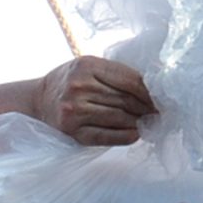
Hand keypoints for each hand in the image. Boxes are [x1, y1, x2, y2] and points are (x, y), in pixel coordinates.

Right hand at [32, 56, 155, 146]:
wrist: (38, 100)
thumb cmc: (70, 81)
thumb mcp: (88, 67)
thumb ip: (116, 73)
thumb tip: (154, 86)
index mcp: (86, 65)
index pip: (130, 79)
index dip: (151, 91)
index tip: (164, 97)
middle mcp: (79, 87)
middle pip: (126, 100)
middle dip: (148, 108)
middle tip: (163, 112)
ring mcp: (75, 111)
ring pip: (119, 118)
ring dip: (139, 122)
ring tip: (151, 122)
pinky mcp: (73, 132)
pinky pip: (106, 136)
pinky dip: (125, 136)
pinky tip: (136, 134)